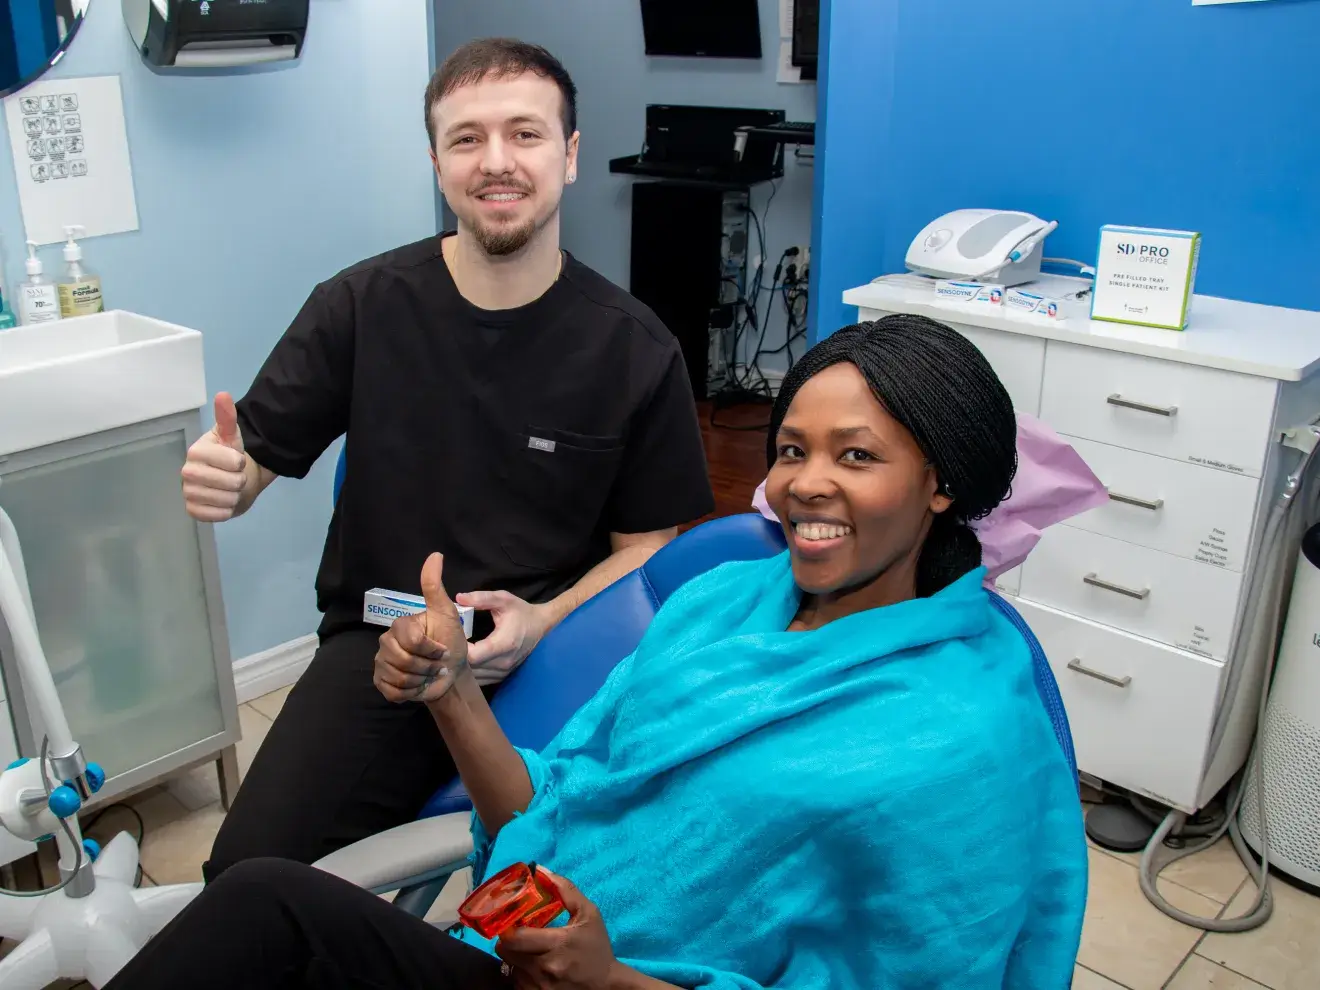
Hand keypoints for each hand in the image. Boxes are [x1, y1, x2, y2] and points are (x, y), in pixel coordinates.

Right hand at [181, 393, 248, 521]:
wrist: (229, 480)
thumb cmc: (229, 457)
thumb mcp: (231, 436)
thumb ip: (227, 417)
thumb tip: (223, 394)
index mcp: (195, 451)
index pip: (233, 462)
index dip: (240, 462)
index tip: (236, 460)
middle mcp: (187, 472)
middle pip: (232, 482)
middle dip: (240, 480)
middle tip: (233, 476)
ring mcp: (188, 493)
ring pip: (227, 499)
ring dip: (235, 496)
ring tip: (229, 488)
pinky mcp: (192, 511)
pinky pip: (218, 515)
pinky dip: (227, 510)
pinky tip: (222, 502)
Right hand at [374, 553, 470, 704]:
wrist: (450, 674)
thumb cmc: (450, 642)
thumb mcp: (446, 613)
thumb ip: (435, 587)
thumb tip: (436, 554)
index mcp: (400, 626)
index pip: (411, 640)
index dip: (431, 648)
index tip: (443, 649)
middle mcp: (386, 642)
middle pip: (404, 660)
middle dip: (427, 666)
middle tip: (437, 664)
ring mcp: (381, 663)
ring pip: (399, 677)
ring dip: (421, 679)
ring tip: (429, 674)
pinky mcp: (381, 683)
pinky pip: (391, 690)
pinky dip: (410, 692)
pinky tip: (418, 686)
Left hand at [457, 591, 552, 685]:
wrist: (541, 626)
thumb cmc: (521, 612)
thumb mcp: (504, 599)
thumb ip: (482, 598)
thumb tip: (459, 598)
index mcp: (503, 643)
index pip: (473, 656)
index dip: (459, 649)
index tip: (452, 637)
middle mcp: (504, 662)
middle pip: (471, 669)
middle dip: (457, 658)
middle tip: (449, 644)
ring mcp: (503, 672)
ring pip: (474, 677)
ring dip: (463, 667)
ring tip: (456, 652)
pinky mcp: (502, 676)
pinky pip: (480, 680)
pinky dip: (471, 673)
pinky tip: (465, 661)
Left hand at [496, 871, 618, 989]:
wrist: (607, 985)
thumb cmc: (596, 947)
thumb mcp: (588, 914)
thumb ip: (565, 890)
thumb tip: (540, 870)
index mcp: (557, 944)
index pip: (515, 937)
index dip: (508, 927)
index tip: (513, 920)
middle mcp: (545, 968)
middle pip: (506, 951)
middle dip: (508, 940)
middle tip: (517, 933)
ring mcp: (540, 986)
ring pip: (509, 967)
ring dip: (515, 956)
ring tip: (528, 950)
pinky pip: (516, 983)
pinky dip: (520, 973)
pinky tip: (533, 967)